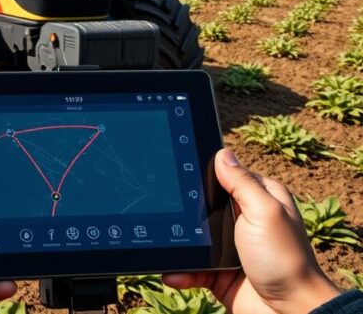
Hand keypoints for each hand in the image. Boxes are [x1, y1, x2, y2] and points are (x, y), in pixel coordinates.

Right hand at [163, 148, 338, 313]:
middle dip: (185, 211)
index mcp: (261, 199)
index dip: (206, 172)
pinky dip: (181, 270)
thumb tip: (222, 154)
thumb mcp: (264, 212)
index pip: (229, 175)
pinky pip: (192, 266)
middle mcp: (245, 220)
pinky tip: (174, 273)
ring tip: (165, 246)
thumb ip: (242, 183)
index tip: (180, 170)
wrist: (287, 313)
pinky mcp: (218, 272)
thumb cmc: (284, 260)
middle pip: (205, 204)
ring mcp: (230, 247)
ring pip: (194, 237)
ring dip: (178, 244)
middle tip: (165, 210)